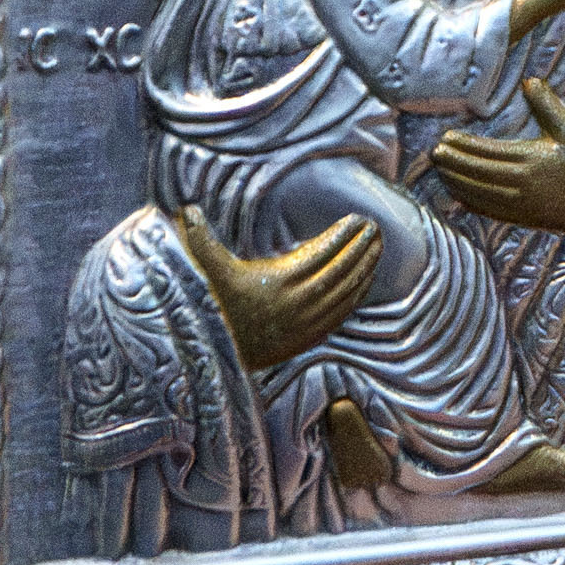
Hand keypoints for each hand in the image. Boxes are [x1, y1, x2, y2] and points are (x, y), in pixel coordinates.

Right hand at [175, 199, 377, 369]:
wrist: (215, 355)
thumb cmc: (213, 307)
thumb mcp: (209, 272)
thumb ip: (200, 240)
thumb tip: (186, 209)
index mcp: (279, 282)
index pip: (321, 253)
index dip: (341, 236)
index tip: (357, 220)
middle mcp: (297, 303)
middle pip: (340, 272)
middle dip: (360, 249)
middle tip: (376, 228)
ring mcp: (306, 323)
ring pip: (345, 294)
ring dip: (365, 270)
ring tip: (377, 249)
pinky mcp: (307, 338)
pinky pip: (341, 314)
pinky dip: (356, 297)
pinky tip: (365, 283)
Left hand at [427, 85, 564, 240]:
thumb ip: (549, 106)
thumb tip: (529, 80)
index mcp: (532, 160)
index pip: (488, 152)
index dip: (464, 146)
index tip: (445, 138)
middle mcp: (522, 185)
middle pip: (478, 174)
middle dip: (453, 163)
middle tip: (434, 154)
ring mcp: (521, 206)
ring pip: (479, 194)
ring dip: (457, 182)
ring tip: (440, 171)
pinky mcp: (523, 219)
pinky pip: (490, 212)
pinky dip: (471, 203)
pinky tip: (459, 196)